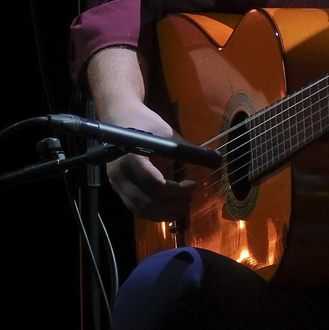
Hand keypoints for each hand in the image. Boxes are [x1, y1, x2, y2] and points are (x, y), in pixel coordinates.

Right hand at [100, 99, 195, 220]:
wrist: (119, 116)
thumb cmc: (144, 122)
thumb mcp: (166, 132)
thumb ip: (184, 149)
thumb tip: (212, 159)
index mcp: (131, 159)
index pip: (155, 185)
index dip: (177, 190)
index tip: (193, 184)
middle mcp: (119, 175)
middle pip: (146, 202)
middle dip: (172, 205)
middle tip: (190, 199)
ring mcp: (116, 183)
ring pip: (139, 209)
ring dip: (163, 213)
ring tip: (183, 207)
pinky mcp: (118, 187)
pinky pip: (135, 207)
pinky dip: (153, 212)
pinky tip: (169, 207)